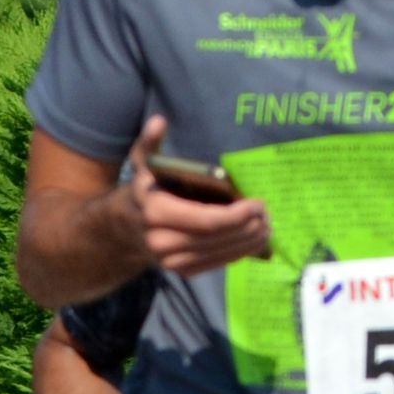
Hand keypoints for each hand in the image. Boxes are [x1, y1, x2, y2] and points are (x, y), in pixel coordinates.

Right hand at [115, 114, 271, 276]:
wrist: (124, 229)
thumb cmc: (144, 190)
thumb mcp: (142, 164)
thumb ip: (150, 143)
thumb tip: (159, 121)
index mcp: (156, 212)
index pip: (207, 220)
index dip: (238, 215)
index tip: (258, 203)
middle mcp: (162, 242)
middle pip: (218, 238)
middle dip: (249, 227)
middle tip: (268, 214)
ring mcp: (172, 262)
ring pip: (221, 254)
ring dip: (249, 242)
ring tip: (267, 227)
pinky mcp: (182, 272)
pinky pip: (217, 264)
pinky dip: (239, 253)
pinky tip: (254, 241)